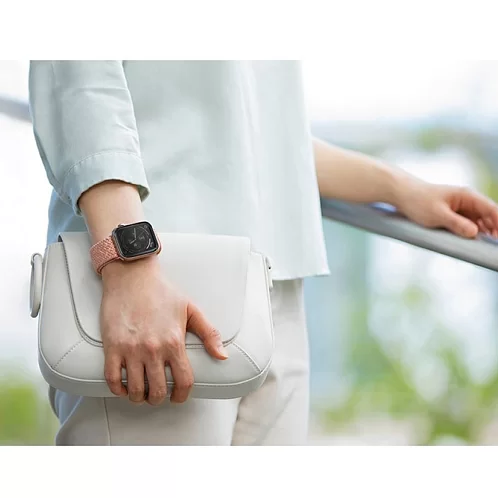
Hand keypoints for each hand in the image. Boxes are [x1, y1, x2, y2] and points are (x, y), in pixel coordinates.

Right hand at [100, 257, 227, 405]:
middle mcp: (153, 349)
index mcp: (174, 342)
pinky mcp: (112, 346)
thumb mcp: (191, 309)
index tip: (179, 397)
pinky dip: (118, 389)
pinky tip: (124, 386)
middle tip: (158, 395)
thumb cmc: (162, 291)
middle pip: (158, 391)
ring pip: (135, 390)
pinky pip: (112, 379)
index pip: (183, 382)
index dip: (182, 396)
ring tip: (141, 392)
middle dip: (159, 399)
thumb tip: (223, 357)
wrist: (132, 275)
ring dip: (139, 397)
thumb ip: (209, 334)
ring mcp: (131, 349)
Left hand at [394, 177, 497, 237]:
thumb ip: (456, 223)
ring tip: (485, 246)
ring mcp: (461, 207)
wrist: (402, 194)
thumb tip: (475, 233)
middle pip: (489, 216)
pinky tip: (473, 242)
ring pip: (479, 221)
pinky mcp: (453, 214)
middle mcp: (468, 201)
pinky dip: (472, 232)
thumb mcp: (437, 215)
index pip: (492, 209)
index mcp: (467, 196)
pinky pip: (468, 224)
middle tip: (493, 247)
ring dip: (484, 232)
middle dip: (494, 229)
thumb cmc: (418, 201)